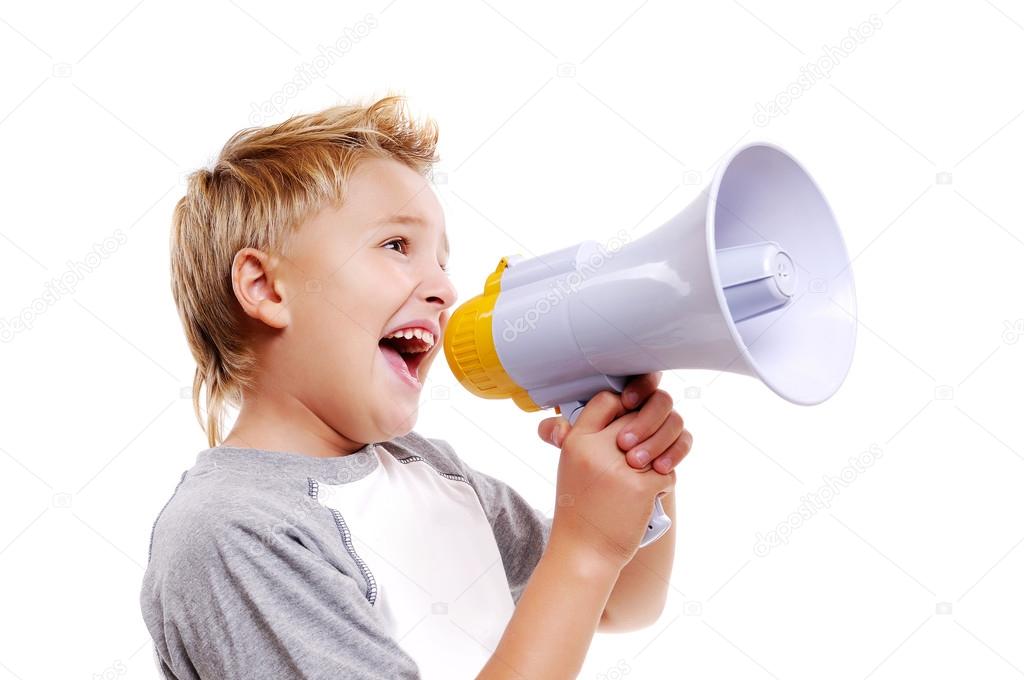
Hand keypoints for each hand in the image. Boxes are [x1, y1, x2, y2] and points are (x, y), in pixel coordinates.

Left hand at [537, 372, 693, 473]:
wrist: (611, 496)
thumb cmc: (591, 462)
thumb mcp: (574, 447)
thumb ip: (562, 434)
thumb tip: (552, 430)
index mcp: (624, 399)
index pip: (639, 378)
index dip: (637, 386)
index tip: (626, 401)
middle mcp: (647, 408)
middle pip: (660, 399)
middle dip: (644, 420)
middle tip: (624, 443)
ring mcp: (664, 426)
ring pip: (674, 420)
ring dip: (656, 440)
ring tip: (635, 463)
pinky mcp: (675, 446)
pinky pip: (684, 441)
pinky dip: (674, 453)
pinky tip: (660, 469)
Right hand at [548, 391, 676, 569]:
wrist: (585, 551)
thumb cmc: (581, 508)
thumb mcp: (572, 465)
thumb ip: (590, 435)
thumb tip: (622, 408)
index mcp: (577, 440)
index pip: (607, 399)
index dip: (624, 404)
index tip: (629, 417)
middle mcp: (597, 449)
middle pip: (639, 414)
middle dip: (651, 428)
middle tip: (645, 448)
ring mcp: (621, 466)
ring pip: (661, 440)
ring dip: (662, 455)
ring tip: (651, 469)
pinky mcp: (643, 486)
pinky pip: (669, 471)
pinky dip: (664, 483)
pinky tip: (649, 495)